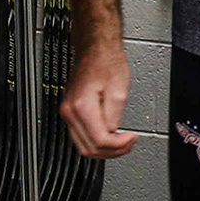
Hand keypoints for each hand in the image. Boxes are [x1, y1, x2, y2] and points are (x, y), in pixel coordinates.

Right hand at [60, 40, 136, 158]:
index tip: (131, 138)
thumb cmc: (106, 62)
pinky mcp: (71, 111)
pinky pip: (82, 136)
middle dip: (112, 151)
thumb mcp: (119, 89)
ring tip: (121, 142)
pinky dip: (96, 141)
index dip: (119, 146)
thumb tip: (112, 132)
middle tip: (128, 144)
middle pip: (89, 149)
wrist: (95, 49)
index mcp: (82, 107)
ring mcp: (68, 112)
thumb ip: (115, 115)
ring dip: (104, 149)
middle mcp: (70, 112)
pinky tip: (110, 136)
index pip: (100, 141)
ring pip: (83, 146)